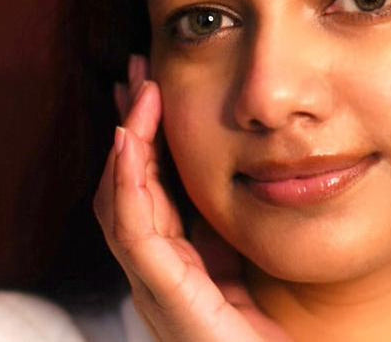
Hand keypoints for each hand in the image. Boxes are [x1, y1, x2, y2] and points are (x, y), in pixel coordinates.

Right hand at [93, 55, 291, 341]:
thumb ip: (227, 224)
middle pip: (126, 186)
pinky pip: (133, 229)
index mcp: (178, 259)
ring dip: (127, 141)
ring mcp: (155, 283)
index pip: (147, 188)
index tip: (152, 89)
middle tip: (134, 74)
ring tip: (137, 92)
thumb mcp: (245, 257)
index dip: (146, 137)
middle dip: (130, 127)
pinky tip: (130, 139)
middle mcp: (157, 269)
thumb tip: (235, 167)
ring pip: (121, 200)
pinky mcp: (166, 294)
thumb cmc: (269, 328)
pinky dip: (126, 181)